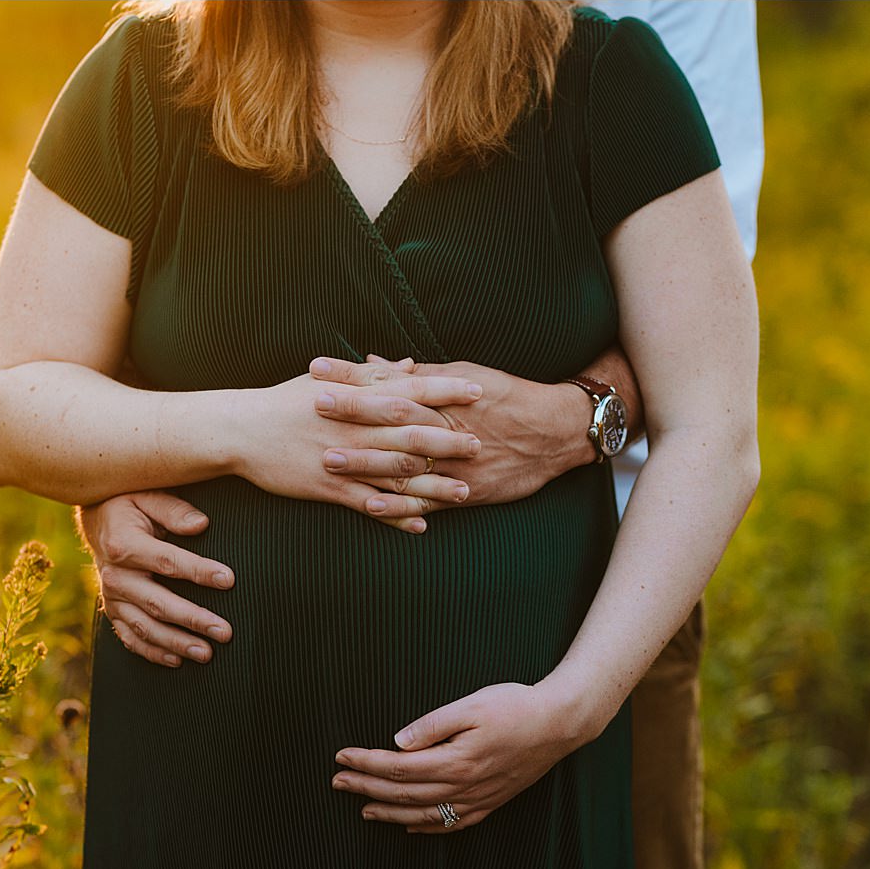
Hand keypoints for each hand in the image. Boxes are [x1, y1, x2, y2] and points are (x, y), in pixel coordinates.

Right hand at [78, 491, 234, 667]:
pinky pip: (131, 638)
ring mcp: (112, 598)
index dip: (199, 572)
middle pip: (159, 603)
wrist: (97, 520)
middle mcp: (115, 576)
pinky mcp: (113, 612)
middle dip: (193, 620)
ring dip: (177, 643)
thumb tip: (201, 524)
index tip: (228, 580)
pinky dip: (153, 652)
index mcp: (124, 545)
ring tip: (206, 653)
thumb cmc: (128, 505)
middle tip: (224, 632)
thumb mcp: (147, 495)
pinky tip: (177, 661)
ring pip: (146, 627)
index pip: (168, 562)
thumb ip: (173, 509)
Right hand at [224, 371, 482, 528]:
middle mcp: (355, 427)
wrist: (242, 430)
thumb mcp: (329, 380)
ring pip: (396, 473)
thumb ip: (374, 375)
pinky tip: (422, 525)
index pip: (411, 389)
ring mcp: (343, 460)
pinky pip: (370, 505)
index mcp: (357, 397)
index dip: (446, 390)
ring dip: (431, 485)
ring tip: (464, 493)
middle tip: (481, 446)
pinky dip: (396, 516)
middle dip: (448, 441)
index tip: (478, 391)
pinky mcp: (329, 488)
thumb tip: (411, 364)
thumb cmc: (286, 402)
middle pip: (410, 433)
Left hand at [313, 354, 592, 507]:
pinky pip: (427, 501)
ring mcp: (456, 463)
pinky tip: (368, 507)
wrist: (556, 432)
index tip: (317, 369)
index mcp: (445, 395)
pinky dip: (399, 507)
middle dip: (351, 413)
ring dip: (364, 463)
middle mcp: (448, 427)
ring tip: (326, 461)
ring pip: (404, 462)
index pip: (390, 381)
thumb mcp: (466, 374)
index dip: (352, 376)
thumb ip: (418, 374)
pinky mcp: (467, 492)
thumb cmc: (508, 397)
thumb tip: (375, 361)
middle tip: (313, 408)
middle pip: (392, 418)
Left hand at [333, 679, 597, 833]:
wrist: (560, 724)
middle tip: (338, 782)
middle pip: (403, 794)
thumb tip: (397, 742)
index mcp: (454, 761)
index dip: (366, 762)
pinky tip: (410, 828)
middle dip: (366, 787)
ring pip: (423, 815)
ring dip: (390, 814)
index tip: (341, 756)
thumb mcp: (472, 705)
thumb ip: (432, 724)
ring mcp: (477, 799)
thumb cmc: (516, 707)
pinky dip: (426, 829)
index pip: (397, 766)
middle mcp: (462, 787)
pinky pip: (451, 824)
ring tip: (364, 809)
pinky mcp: (490, 803)